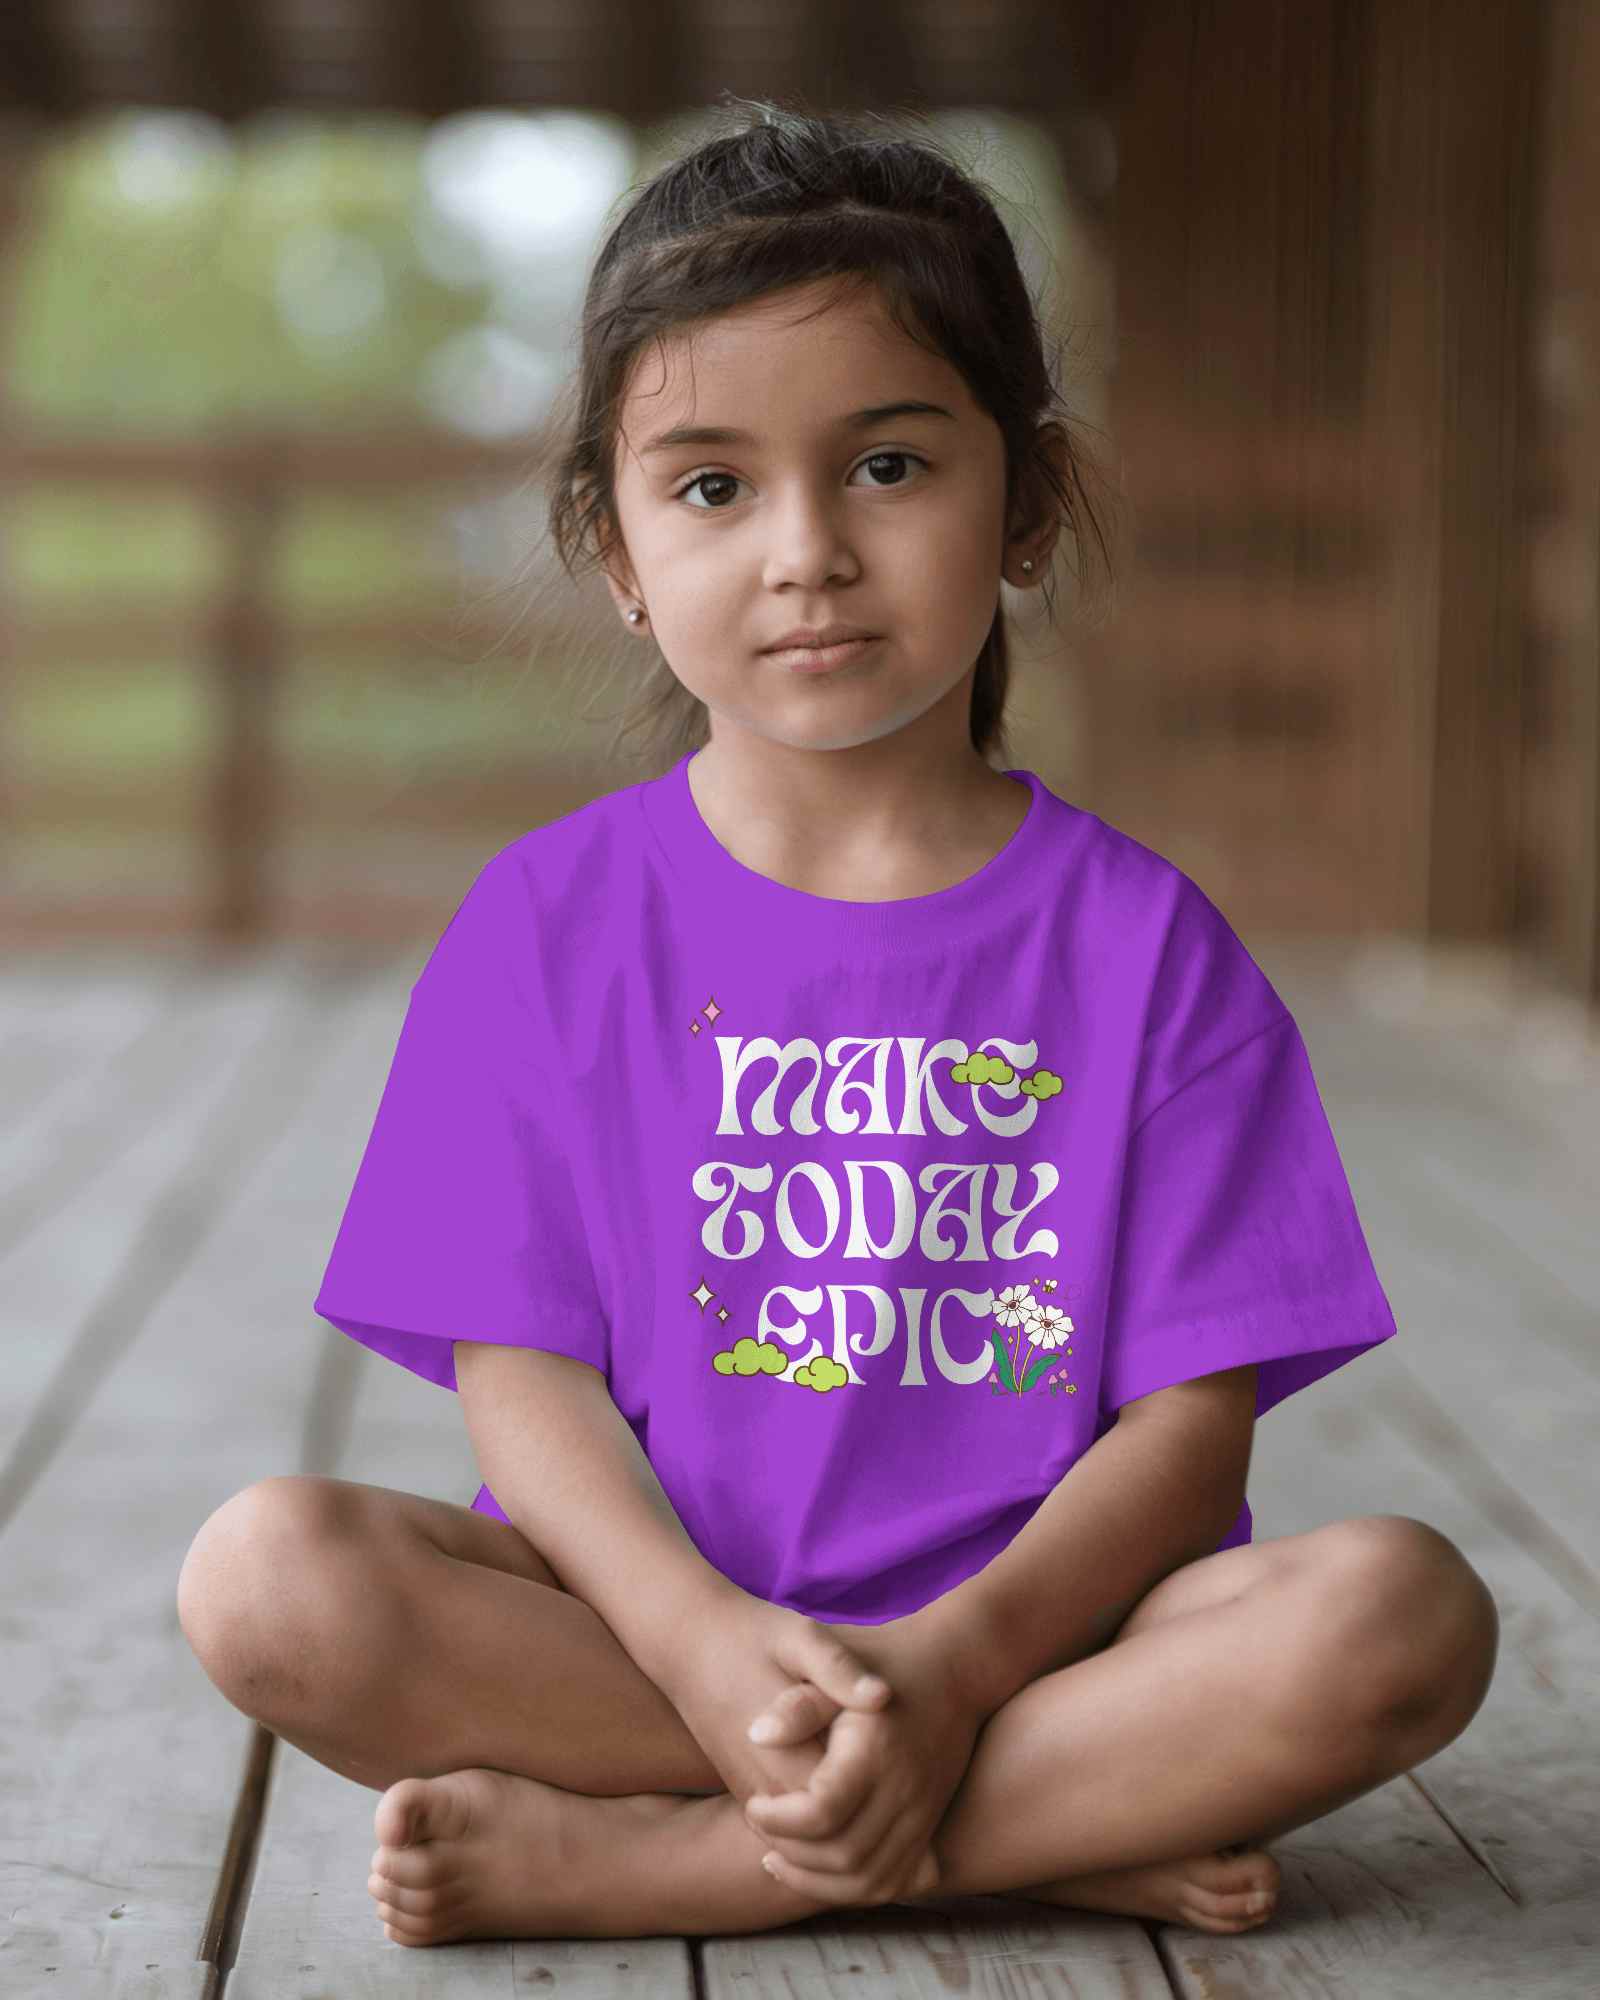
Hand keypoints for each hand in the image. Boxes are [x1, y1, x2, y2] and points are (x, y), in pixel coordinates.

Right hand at [653, 1590, 905, 1827]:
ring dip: (855, 1845)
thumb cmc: (752, 1633)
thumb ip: (839, 1668)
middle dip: (880, 1841)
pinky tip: (865, 1802)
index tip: (928, 1783)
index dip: (891, 1812)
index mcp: (788, 1755)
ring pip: (812, 1849)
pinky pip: (795, 1834)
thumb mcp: (800, 1636)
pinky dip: (831, 1832)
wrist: (690, 1641)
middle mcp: (768, 1790)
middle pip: (834, 1844)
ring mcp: (754, 1795)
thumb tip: (883, 1696)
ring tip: (902, 1816)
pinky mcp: (747, 1789)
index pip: (848, 1814)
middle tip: (924, 1823)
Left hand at [740, 1615, 987, 1907]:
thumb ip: (798, 1705)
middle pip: (843, 1856)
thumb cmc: (885, 1658)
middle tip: (758, 1824)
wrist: (955, 1665)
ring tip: (777, 1858)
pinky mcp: (930, 1824)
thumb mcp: (836, 1663)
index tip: (753, 1802)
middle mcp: (905, 1791)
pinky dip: (855, 1889)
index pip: (821, 1813)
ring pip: (869, 1881)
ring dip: (817, 1882)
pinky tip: (820, 1870)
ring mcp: (923, 1814)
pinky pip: (896, 1881)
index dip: (778, 1819)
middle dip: (791, 1853)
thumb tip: (756, 1736)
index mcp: (876, 1753)